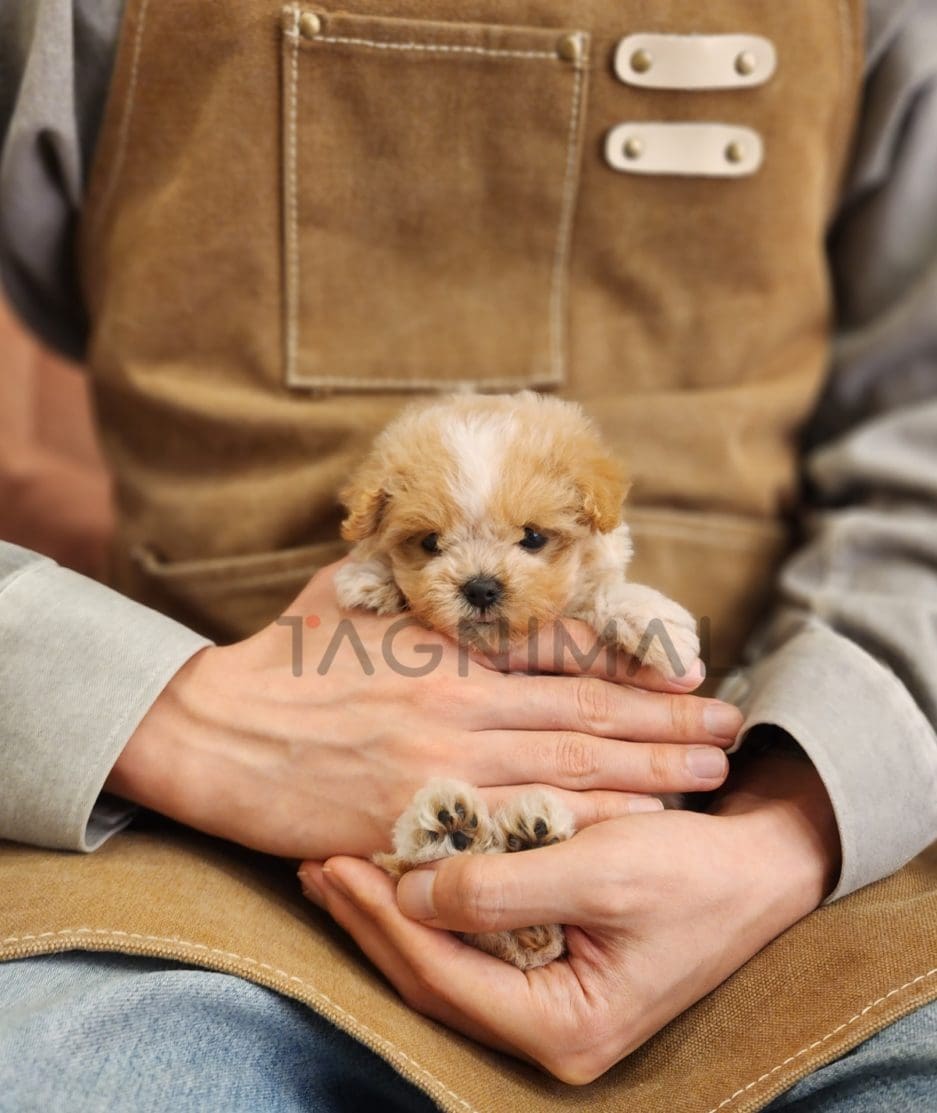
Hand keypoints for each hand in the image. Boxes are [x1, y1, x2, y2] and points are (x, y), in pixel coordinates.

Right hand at [105, 561, 740, 858]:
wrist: (211, 733)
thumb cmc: (278, 662)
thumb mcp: (348, 601)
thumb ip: (409, 590)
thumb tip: (441, 562)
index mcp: (449, 652)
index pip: (563, 661)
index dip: (633, 670)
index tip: (689, 674)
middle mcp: (460, 707)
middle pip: (586, 719)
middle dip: (667, 725)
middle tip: (731, 731)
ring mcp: (442, 769)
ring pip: (569, 775)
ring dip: (646, 776)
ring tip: (707, 779)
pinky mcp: (417, 824)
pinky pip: (517, 833)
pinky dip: (580, 832)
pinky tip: (628, 834)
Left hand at [299, 748, 840, 1082]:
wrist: (762, 867)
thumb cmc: (696, 871)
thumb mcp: (606, 871)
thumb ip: (508, 887)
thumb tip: (412, 892)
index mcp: (565, 1027)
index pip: (443, 977)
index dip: (383, 920)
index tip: (334, 861)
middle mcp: (548, 1030)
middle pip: (430, 978)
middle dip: (370, 921)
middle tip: (315, 863)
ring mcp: (547, 1002)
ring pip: (442, 964)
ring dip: (389, 915)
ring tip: (336, 867)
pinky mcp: (550, 967)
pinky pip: (469, 944)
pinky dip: (428, 907)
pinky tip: (399, 870)